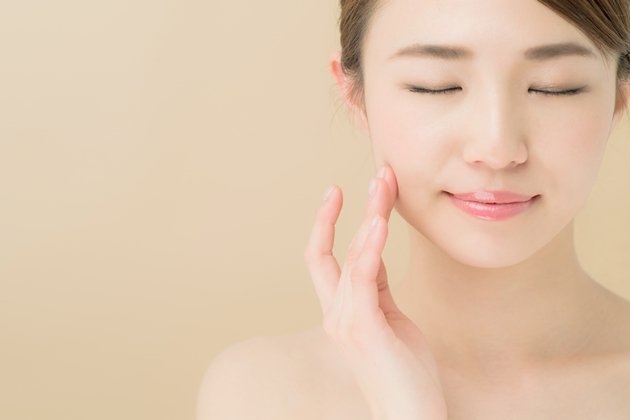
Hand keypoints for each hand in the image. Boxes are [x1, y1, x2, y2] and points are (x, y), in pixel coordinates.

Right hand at [305, 166, 447, 419]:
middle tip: (374, 176)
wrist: (411, 418)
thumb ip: (376, 289)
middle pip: (328, 251)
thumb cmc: (406, 373)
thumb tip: (372, 256)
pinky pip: (362, 278)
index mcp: (341, 311)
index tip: (339, 192)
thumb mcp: (390, 319)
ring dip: (368, 217)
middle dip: (343, 211)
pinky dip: (369, 247)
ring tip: (383, 186)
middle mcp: (335, 313)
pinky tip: (379, 223)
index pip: (324, 259)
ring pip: (349, 258)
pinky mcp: (363, 329)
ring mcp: (345, 321)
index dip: (327, 224)